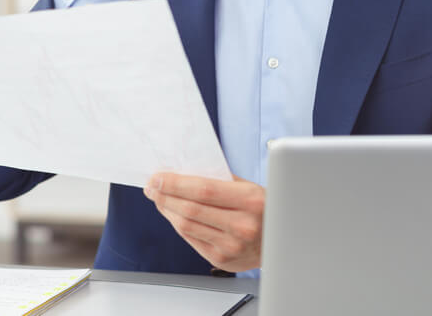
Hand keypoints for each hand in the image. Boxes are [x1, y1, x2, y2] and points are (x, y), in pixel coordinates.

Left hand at [144, 172, 264, 272]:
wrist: (280, 241)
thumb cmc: (264, 209)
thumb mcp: (249, 188)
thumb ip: (219, 180)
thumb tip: (182, 172)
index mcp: (251, 201)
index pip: (203, 190)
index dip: (175, 184)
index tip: (157, 177)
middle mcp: (242, 226)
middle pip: (190, 209)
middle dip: (165, 196)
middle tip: (152, 187)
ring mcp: (232, 246)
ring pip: (186, 226)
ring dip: (167, 210)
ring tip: (159, 198)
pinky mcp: (223, 260)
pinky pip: (191, 239)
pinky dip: (178, 224)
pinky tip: (173, 214)